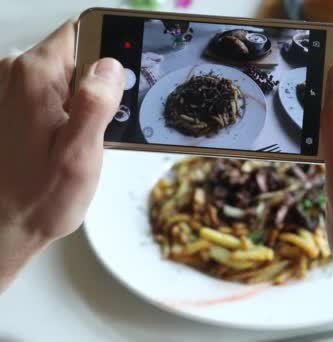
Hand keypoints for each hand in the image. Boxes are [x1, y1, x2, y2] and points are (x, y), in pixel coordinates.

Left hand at [0, 21, 124, 290]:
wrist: (1, 228)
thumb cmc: (40, 198)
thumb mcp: (79, 156)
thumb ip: (95, 106)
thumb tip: (111, 66)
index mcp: (35, 76)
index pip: (82, 31)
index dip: (111, 48)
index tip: (125, 81)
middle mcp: (16, 73)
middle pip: (76, 53)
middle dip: (101, 82)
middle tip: (108, 123)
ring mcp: (10, 88)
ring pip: (66, 73)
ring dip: (86, 99)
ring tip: (88, 137)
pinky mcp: (11, 104)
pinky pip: (52, 90)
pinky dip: (69, 108)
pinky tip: (70, 140)